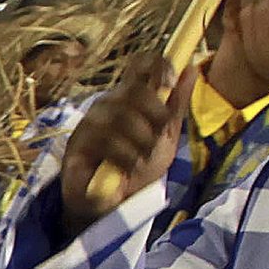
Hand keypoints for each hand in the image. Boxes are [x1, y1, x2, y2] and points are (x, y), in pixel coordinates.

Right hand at [56, 51, 184, 232]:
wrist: (114, 203)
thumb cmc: (137, 166)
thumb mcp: (165, 136)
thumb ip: (176, 105)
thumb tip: (191, 68)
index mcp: (130, 98)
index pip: (140, 65)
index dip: (157, 65)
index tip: (169, 81)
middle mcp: (107, 104)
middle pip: (134, 90)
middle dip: (155, 114)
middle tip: (158, 136)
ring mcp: (89, 123)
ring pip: (120, 115)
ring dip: (140, 140)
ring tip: (142, 158)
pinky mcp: (77, 145)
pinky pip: (106, 140)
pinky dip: (125, 156)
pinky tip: (127, 167)